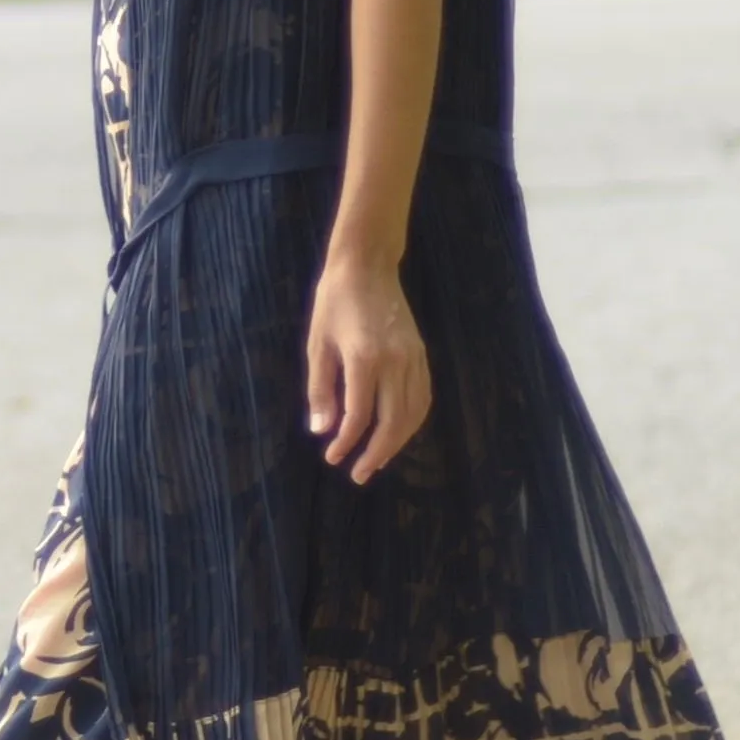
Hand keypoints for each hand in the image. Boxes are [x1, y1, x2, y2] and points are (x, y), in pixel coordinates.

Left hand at [305, 252, 431, 484]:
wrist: (368, 265)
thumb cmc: (334, 302)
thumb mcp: (317, 344)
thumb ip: (320, 389)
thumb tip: (321, 431)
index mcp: (364, 358)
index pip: (359, 415)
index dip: (346, 442)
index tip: (332, 457)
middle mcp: (395, 361)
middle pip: (392, 421)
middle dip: (375, 453)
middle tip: (358, 473)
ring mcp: (413, 357)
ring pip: (413, 413)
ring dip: (396, 443)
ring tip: (377, 460)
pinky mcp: (422, 354)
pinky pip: (423, 397)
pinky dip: (412, 421)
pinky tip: (397, 433)